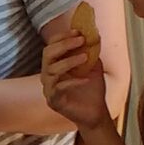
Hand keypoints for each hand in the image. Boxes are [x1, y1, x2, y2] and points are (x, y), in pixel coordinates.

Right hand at [40, 19, 112, 134]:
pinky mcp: (53, 101)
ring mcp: (49, 88)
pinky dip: (72, 81)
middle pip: (47, 54)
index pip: (51, 45)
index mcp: (55, 64)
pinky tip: (85, 79)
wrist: (96, 113)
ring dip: (69, 61)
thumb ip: (91, 52)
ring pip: (51, 70)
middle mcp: (48, 75)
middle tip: (80, 40)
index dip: (62, 36)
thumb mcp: (94, 66)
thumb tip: (94, 34)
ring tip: (85, 57)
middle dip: (64, 45)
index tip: (77, 31)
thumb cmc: (92, 89)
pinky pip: (58, 87)